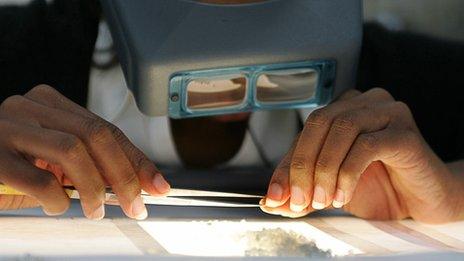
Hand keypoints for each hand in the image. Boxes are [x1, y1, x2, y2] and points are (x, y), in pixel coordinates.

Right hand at [0, 85, 169, 219]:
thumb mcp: (56, 160)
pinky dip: (57, 200)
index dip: (136, 159)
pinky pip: (39, 180)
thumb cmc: (12, 164)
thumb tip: (142, 185)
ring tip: (96, 210)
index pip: (106, 129)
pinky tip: (57, 207)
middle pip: (96, 135)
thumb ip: (92, 164)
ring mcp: (7, 127)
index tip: (158, 186)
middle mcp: (29, 106)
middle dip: (124, 174)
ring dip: (94, 187)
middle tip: (135, 205)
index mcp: (50, 103)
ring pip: (73, 150)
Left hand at [261, 88, 463, 222]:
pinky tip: (344, 195)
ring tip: (323, 200)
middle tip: (300, 199)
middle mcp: (364, 103)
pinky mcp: (405, 132)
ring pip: (341, 128)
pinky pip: (367, 145)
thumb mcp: (330, 191)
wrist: (423, 203)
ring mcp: (387, 112)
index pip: (305, 132)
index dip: (286, 165)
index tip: (276, 195)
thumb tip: (270, 202)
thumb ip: (302, 192)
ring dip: (324, 169)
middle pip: (319, 122)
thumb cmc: (380, 189)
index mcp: (343, 110)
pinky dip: (348, 172)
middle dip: (302, 164)